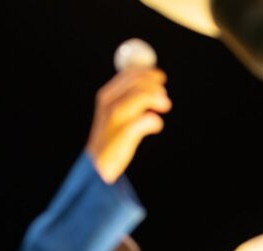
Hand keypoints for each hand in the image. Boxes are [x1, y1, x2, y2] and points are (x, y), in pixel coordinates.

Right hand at [85, 66, 170, 183]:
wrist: (97, 166)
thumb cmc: (111, 138)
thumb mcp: (115, 113)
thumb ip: (129, 97)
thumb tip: (152, 81)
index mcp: (106, 95)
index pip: (130, 75)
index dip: (148, 73)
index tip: (160, 78)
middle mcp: (108, 103)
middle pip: (137, 83)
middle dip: (154, 86)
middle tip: (164, 97)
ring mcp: (114, 119)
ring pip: (140, 97)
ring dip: (156, 98)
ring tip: (164, 106)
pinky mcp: (122, 136)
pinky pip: (144, 121)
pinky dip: (153, 121)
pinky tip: (156, 126)